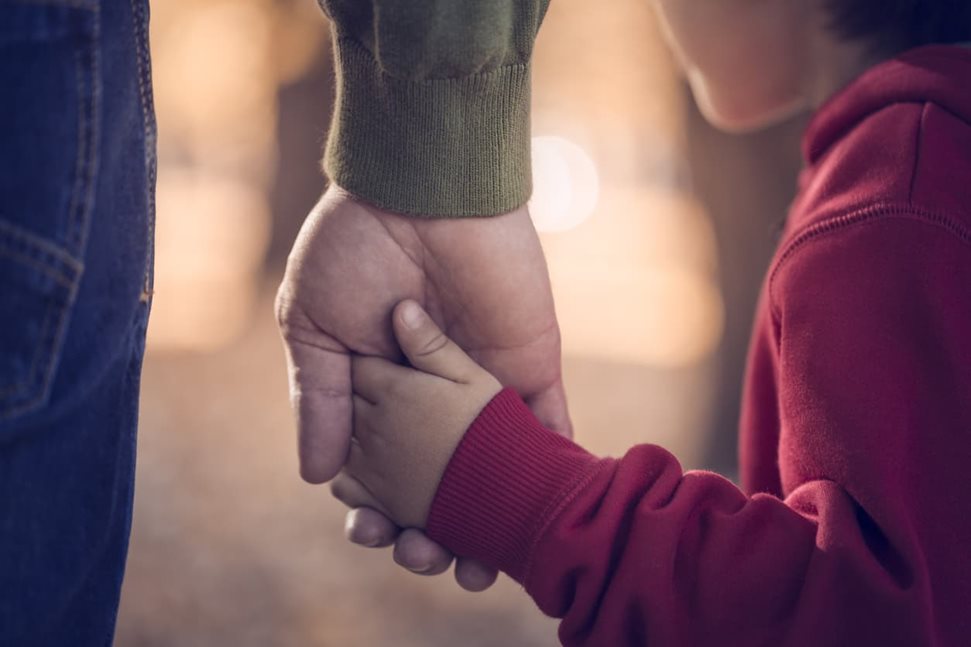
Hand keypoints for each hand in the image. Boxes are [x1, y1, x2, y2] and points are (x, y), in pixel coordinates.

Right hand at [276, 186, 570, 588]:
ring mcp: (483, 385)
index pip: (378, 468)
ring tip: (476, 570)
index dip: (372, 510)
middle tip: (423, 557)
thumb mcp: (313, 323)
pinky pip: (546, 429)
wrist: (421, 188)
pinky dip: (547, 474)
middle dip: (429, 529)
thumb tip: (317, 479)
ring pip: (491, 471)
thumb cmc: (355, 247)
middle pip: (436, 482)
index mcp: (378, 389)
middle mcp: (432, 396)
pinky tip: (538, 522)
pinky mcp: (528, 368)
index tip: (367, 535)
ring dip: (488, 521)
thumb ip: (321, 399)